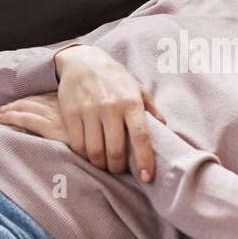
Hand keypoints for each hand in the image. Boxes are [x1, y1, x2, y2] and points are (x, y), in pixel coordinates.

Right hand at [0, 44, 166, 181]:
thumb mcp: (137, 88)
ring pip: (94, 151)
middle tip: (119, 170)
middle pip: (114, 150)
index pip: (140, 136)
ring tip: (105, 163)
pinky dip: (84, 155)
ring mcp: (89, 111)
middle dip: (118, 168)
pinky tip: (90, 153)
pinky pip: (77, 144)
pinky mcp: (71, 114)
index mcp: (131, 102)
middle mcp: (110, 107)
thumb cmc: (114, 78)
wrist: (83, 60)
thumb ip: (151, 109)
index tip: (147, 177)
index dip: (144, 160)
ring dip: (101, 164)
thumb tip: (166, 129)